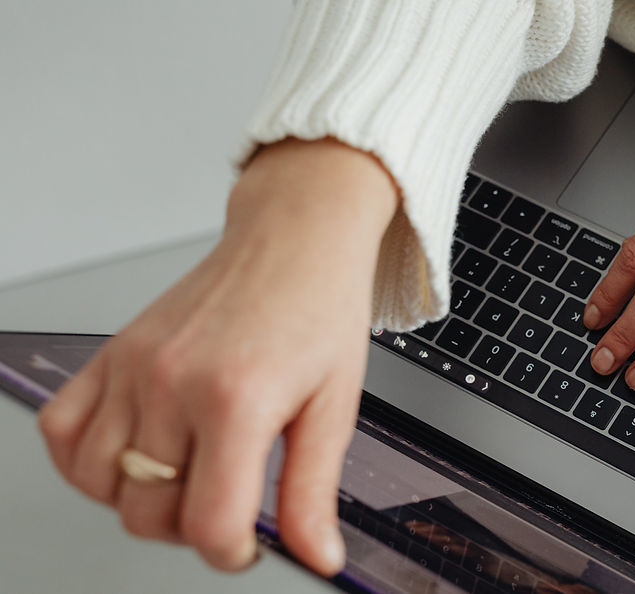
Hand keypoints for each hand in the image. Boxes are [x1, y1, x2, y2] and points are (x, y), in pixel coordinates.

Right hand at [38, 138, 398, 574]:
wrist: (294, 241)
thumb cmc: (318, 309)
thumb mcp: (334, 407)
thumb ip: (313, 491)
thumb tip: (317, 558)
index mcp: (236, 400)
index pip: (209, 524)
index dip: (233, 555)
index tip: (249, 544)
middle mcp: (173, 382)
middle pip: (149, 514)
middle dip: (192, 530)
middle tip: (229, 504)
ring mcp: (134, 365)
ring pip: (99, 484)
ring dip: (140, 501)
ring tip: (187, 478)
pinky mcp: (113, 351)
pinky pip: (61, 429)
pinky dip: (84, 460)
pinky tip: (133, 454)